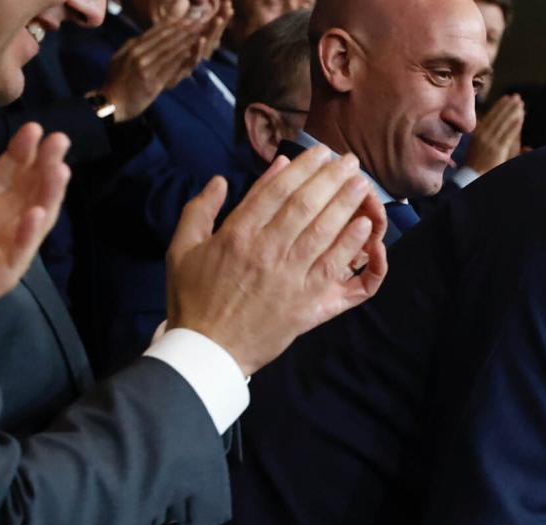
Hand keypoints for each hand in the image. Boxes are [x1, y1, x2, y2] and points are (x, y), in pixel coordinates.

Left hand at [0, 124, 68, 301]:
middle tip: (60, 140)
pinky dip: (27, 235)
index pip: (9, 174)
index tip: (35, 129)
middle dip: (46, 166)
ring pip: (35, 221)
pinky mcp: (1, 277)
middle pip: (30, 192)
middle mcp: (5, 225)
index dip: (22, 152)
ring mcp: (7, 251)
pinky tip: (36, 214)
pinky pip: (18, 254)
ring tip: (60, 171)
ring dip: (49, 196)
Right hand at [99, 12, 219, 120]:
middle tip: (197, 22)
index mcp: (132, 48)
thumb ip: (133, 47)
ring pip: (168, 51)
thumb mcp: (121, 58)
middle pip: (164, 39)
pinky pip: (169, 68)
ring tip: (198, 33)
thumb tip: (143, 36)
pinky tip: (191, 51)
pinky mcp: (152, 82)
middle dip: (182, 29)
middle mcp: (138, 55)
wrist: (112, 104)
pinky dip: (181, 58)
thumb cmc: (117, 82)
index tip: (185, 19)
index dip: (171, 24)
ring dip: (185, 41)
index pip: (154, 32)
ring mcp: (145, 68)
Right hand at [166, 147, 387, 375]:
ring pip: (323, 231)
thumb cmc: (192, 298)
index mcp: (236, 235)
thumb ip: (200, 210)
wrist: (207, 350)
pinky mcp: (308, 303)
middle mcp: (267, 251)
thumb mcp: (181, 248)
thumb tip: (221, 180)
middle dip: (330, 178)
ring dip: (346, 204)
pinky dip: (351, 246)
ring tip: (362, 183)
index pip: (275, 191)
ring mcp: (290, 277)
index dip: (301, 168)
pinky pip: (334, 269)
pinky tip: (364, 226)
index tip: (319, 153)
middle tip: (350, 160)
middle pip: (305, 205)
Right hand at [464, 94, 523, 174]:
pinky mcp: (497, 149)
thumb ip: (482, 138)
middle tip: (517, 97)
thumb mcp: (476, 148)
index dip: (499, 106)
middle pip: (498, 117)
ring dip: (513, 112)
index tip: (507, 98)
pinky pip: (508, 134)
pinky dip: (514, 125)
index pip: (490, 116)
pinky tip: (521, 117)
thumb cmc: (475, 166)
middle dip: (508, 106)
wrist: (472, 179)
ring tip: (521, 104)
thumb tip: (487, 129)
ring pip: (503, 123)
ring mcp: (490, 142)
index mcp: (477, 134)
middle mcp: (482, 135)